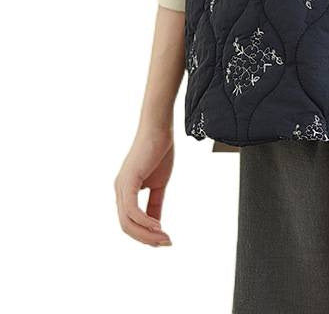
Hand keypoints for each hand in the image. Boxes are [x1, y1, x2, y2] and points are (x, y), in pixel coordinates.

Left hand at [114, 128, 173, 246]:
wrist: (159, 128)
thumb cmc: (159, 151)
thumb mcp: (159, 183)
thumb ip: (155, 204)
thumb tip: (156, 224)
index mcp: (125, 192)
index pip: (130, 222)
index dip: (146, 235)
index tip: (164, 240)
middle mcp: (119, 191)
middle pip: (127, 227)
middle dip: (146, 239)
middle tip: (166, 243)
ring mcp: (122, 187)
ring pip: (127, 222)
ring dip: (146, 234)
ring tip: (164, 238)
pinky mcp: (128, 181)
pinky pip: (132, 210)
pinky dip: (144, 221)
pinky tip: (158, 226)